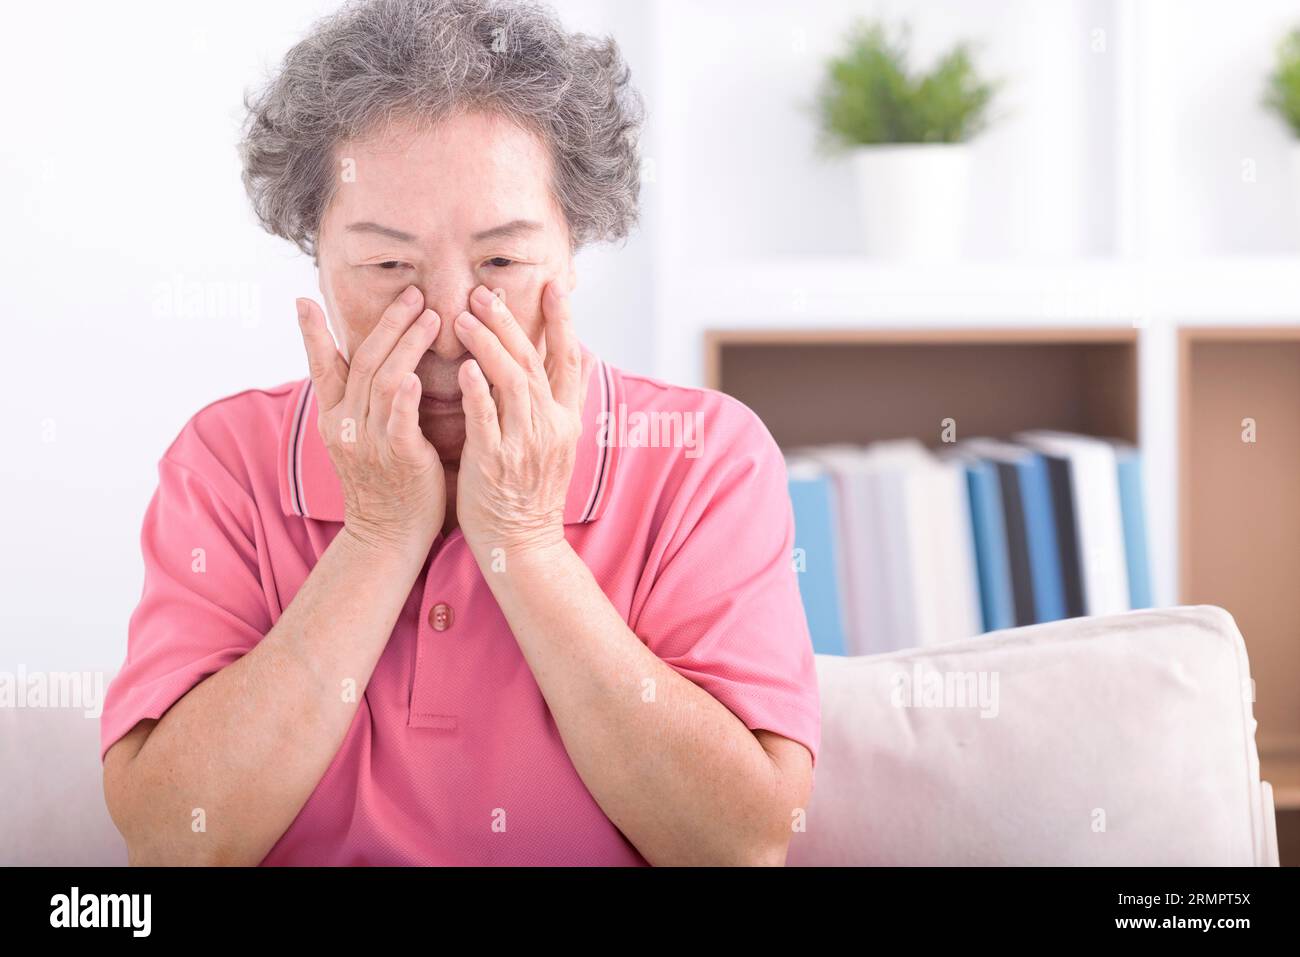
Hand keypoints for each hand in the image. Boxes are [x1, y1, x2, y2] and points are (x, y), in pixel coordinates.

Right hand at [295, 284, 445, 558]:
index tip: (303, 300)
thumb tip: (373, 368)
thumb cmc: (386, 484)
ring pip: (382, 381)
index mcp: (334, 419)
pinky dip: (404, 395)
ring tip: (431, 316)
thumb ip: (362, 404)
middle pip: (363, 362)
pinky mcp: (397, 457)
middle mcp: (346, 425)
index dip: (312, 335)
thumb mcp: (361, 440)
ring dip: (406, 344)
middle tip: (413, 293)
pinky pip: (398, 420)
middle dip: (388, 324)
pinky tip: (414, 374)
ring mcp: (369, 441)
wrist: (389, 536)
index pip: (322, 367)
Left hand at [452, 279, 590, 561]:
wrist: (523, 544)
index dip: (563, 321)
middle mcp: (549, 426)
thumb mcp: (562, 441)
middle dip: (510, 322)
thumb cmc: (533, 492)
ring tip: (463, 316)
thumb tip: (587, 354)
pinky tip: (465, 367)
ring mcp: (523, 443)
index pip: (567, 360)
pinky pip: (487, 419)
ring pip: (512, 382)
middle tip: (484, 291)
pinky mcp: (495, 461)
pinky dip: (478, 391)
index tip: (554, 285)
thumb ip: (569, 395)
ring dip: (488, 345)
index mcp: (565, 419)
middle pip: (533, 362)